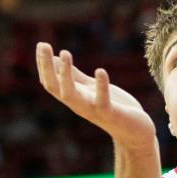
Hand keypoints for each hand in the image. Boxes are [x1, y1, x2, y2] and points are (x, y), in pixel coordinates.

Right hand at [36, 43, 157, 146]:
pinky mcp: (111, 114)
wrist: (134, 133)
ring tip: (64, 53)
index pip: (51, 83)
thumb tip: (55, 59)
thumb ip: (75, 76)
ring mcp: (93, 110)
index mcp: (74, 97)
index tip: (41, 44)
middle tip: (43, 45)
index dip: (44, 65)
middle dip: (47, 67)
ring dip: (65, 74)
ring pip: (71, 95)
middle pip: (55, 87)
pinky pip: (102, 102)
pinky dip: (101, 86)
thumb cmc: (113, 108)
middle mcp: (78, 104)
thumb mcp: (90, 88)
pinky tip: (99, 71)